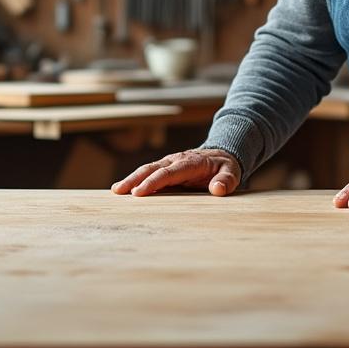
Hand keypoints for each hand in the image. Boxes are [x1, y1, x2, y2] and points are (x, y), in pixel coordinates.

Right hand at [111, 148, 241, 197]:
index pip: (168, 173)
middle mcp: (176, 160)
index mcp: (190, 162)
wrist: (221, 155)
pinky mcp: (166, 167)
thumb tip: (218, 189)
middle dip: (135, 179)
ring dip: (131, 179)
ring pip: (147, 169)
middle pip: (152, 168)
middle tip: (119, 191)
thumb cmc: (225, 167)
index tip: (139, 192)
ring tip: (116, 190)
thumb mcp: (232, 172)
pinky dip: (136, 179)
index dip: (153, 182)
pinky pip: (149, 172)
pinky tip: (125, 189)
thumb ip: (226, 180)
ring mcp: (169, 163)